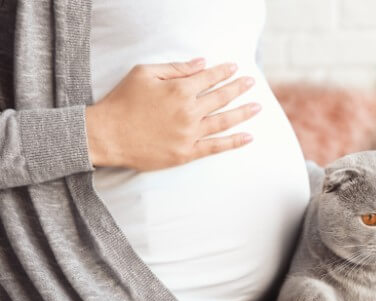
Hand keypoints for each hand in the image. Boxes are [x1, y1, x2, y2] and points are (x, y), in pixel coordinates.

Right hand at [86, 57, 260, 169]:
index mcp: (179, 90)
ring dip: (243, 113)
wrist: (108, 135)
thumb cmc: (123, 101)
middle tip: (252, 82)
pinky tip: (248, 137)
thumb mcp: (144, 73)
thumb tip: (201, 63)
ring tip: (258, 107)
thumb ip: (175, 68)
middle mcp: (189, 111)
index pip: (209, 78)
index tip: (235, 67)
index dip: (223, 72)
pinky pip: (216, 147)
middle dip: (239, 88)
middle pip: (221, 98)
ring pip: (224, 122)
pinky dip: (234, 142)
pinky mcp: (186, 153)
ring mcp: (189, 134)